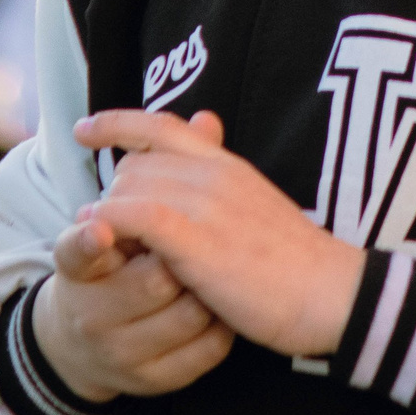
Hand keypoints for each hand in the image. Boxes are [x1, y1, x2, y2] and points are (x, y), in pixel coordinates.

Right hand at [30, 173, 235, 402]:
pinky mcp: (151, 382)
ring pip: (185, 317)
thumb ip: (165, 168)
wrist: (92, 340)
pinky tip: (220, 310)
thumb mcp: (128, 221)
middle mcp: (91, 313)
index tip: (99, 229)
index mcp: (77, 269)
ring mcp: (120, 352)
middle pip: (153, 279)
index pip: (76, 251)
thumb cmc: (120, 261)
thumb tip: (207, 119)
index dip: (87, 240)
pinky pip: (204, 352)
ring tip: (211, 276)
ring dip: (210, 292)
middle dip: (183, 259)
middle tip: (195, 248)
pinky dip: (222, 328)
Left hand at [75, 108, 364, 358]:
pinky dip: (109, 225)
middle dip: (113, 194)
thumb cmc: (295, 261)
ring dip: (106, 216)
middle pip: (135, 163)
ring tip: (104, 247)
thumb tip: (204, 149)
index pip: (164, 125)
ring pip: (129, 188)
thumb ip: (223, 182)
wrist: (331, 293)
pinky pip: (135, 217)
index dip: (118, 121)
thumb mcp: (257, 207)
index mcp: (229, 165)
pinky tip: (100, 242)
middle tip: (111, 232)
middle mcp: (215, 173)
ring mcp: (206, 204)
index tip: (84, 129)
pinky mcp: (197, 240)